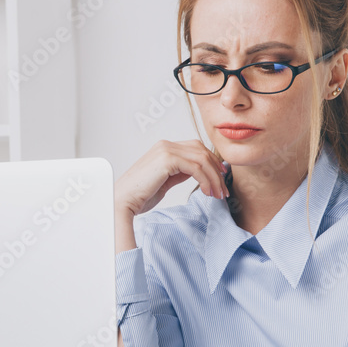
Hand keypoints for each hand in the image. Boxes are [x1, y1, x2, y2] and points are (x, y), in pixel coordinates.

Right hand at [114, 140, 228, 218]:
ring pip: (202, 159)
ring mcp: (166, 150)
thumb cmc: (140, 195)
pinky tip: (207, 192)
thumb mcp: (165, 181)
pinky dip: (206, 180)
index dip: (212, 162)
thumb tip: (197, 172)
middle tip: (223, 190)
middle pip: (202, 151)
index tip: (221, 178)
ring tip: (217, 194)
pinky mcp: (167, 160)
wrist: (123, 201)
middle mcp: (166, 145)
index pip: (196, 148)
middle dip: (216, 170)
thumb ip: (180, 172)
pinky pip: (196, 168)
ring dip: (214, 178)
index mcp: (164, 148)